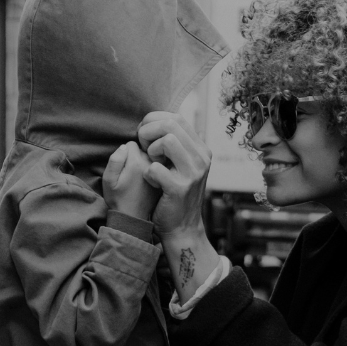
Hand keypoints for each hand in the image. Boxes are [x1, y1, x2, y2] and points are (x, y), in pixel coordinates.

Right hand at [102, 141, 160, 220]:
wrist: (134, 218)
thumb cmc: (118, 199)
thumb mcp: (108, 180)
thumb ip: (115, 160)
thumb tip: (124, 146)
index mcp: (136, 162)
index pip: (131, 144)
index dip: (124, 154)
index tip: (123, 168)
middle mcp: (151, 164)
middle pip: (143, 148)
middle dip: (135, 156)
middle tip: (130, 174)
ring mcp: (160, 170)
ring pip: (151, 157)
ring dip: (145, 163)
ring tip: (138, 179)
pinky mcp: (165, 177)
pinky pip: (158, 166)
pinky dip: (154, 170)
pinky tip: (148, 182)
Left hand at [137, 112, 211, 237]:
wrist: (182, 228)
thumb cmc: (174, 193)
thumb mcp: (181, 165)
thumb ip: (176, 144)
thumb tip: (160, 120)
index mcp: (202, 149)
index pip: (176, 117)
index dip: (153, 121)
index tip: (145, 136)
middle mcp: (202, 159)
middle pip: (171, 124)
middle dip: (149, 132)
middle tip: (144, 149)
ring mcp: (193, 173)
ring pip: (167, 140)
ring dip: (151, 151)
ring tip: (151, 164)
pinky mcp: (180, 189)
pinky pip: (155, 168)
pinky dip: (148, 174)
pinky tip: (152, 182)